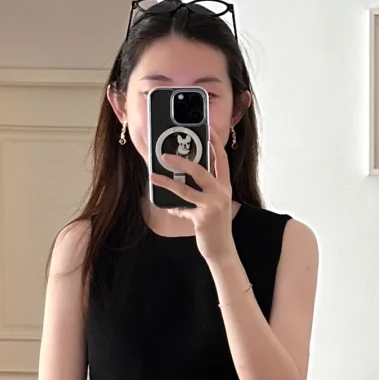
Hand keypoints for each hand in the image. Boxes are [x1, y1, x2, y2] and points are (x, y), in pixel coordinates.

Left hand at [151, 126, 235, 263]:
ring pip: (185, 189)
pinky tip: (170, 208)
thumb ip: (203, 191)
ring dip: (167, 181)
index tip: (208, 129)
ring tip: (154, 176)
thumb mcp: (214, 204)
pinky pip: (182, 209)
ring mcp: (213, 205)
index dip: (215, 143)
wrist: (222, 250)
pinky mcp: (203, 218)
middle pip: (200, 170)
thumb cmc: (216, 226)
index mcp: (225, 187)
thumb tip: (183, 179)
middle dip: (182, 160)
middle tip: (165, 155)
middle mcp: (221, 193)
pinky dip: (174, 208)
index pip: (221, 159)